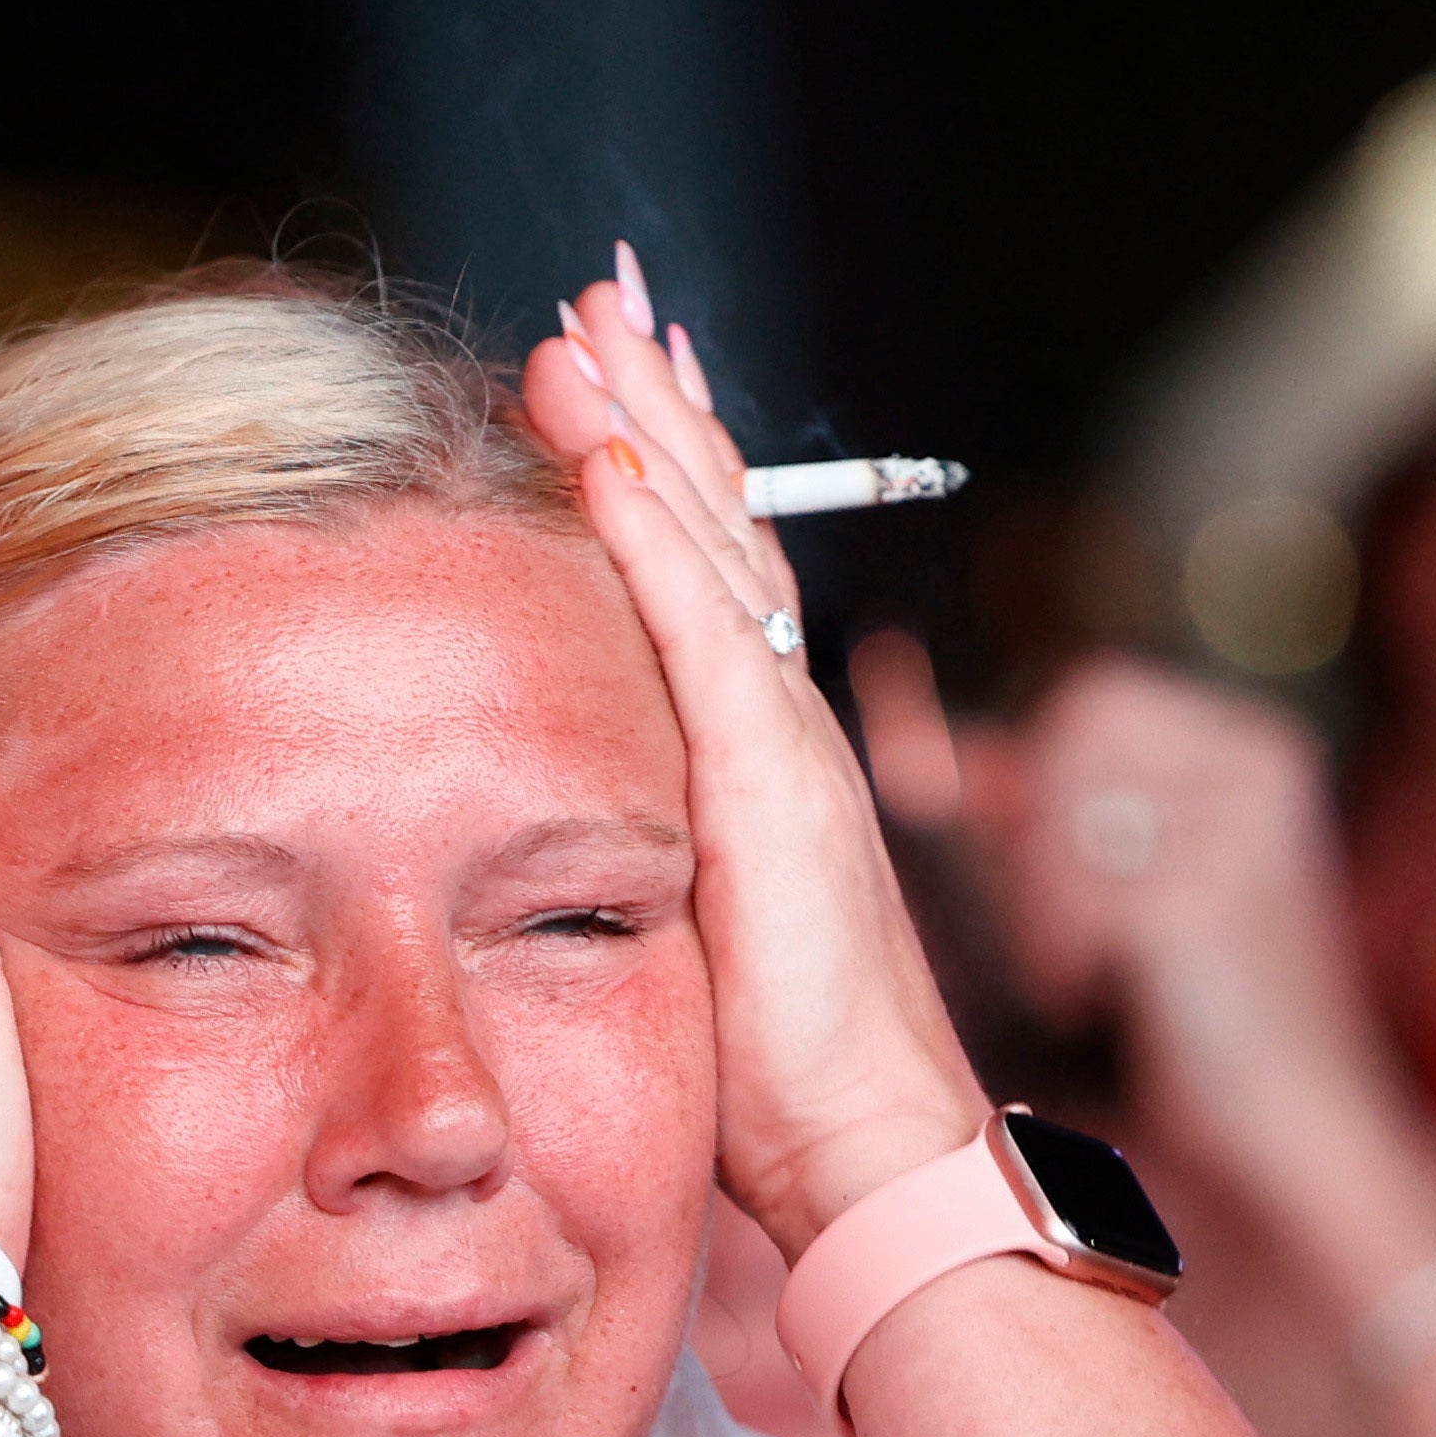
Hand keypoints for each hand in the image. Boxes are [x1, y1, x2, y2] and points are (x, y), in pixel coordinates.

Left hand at [518, 250, 983, 1257]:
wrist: (866, 1145)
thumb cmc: (774, 1075)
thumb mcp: (686, 928)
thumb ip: (640, 855)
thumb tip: (569, 839)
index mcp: (757, 749)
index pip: (704, 570)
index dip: (657, 464)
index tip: (610, 369)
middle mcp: (779, 718)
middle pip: (714, 518)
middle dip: (655, 397)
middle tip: (601, 292)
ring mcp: (782, 736)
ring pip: (707, 539)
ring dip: (641, 422)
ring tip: (583, 322)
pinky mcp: (767, 778)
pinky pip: (697, 624)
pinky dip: (646, 528)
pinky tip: (596, 452)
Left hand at [971, 659, 1434, 1248]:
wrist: (1302, 1118)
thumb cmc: (1209, 1007)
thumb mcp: (1137, 881)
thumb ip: (1046, 809)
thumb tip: (920, 752)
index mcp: (1260, 747)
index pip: (1096, 698)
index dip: (1036, 774)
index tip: (1028, 860)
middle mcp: (1263, 765)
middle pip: (1068, 741)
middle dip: (1034, 836)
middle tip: (1061, 929)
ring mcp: (1241, 827)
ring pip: (1059, 815)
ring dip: (1041, 901)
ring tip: (1079, 971)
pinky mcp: (1203, 900)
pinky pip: (1070, 894)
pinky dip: (1060, 952)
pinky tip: (1094, 1001)